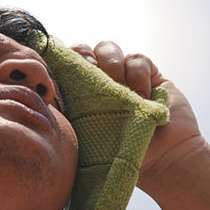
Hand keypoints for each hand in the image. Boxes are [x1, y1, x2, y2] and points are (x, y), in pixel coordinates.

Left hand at [69, 40, 205, 190]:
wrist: (165, 161)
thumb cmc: (121, 159)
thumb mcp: (84, 141)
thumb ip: (65, 117)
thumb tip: (43, 97)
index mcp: (77, 98)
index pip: (60, 67)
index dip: (59, 62)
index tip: (64, 74)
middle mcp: (98, 83)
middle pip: (81, 50)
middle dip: (84, 58)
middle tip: (93, 75)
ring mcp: (123, 77)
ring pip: (106, 48)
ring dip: (112, 66)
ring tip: (123, 93)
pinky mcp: (148, 74)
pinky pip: (136, 58)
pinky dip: (138, 74)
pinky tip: (144, 96)